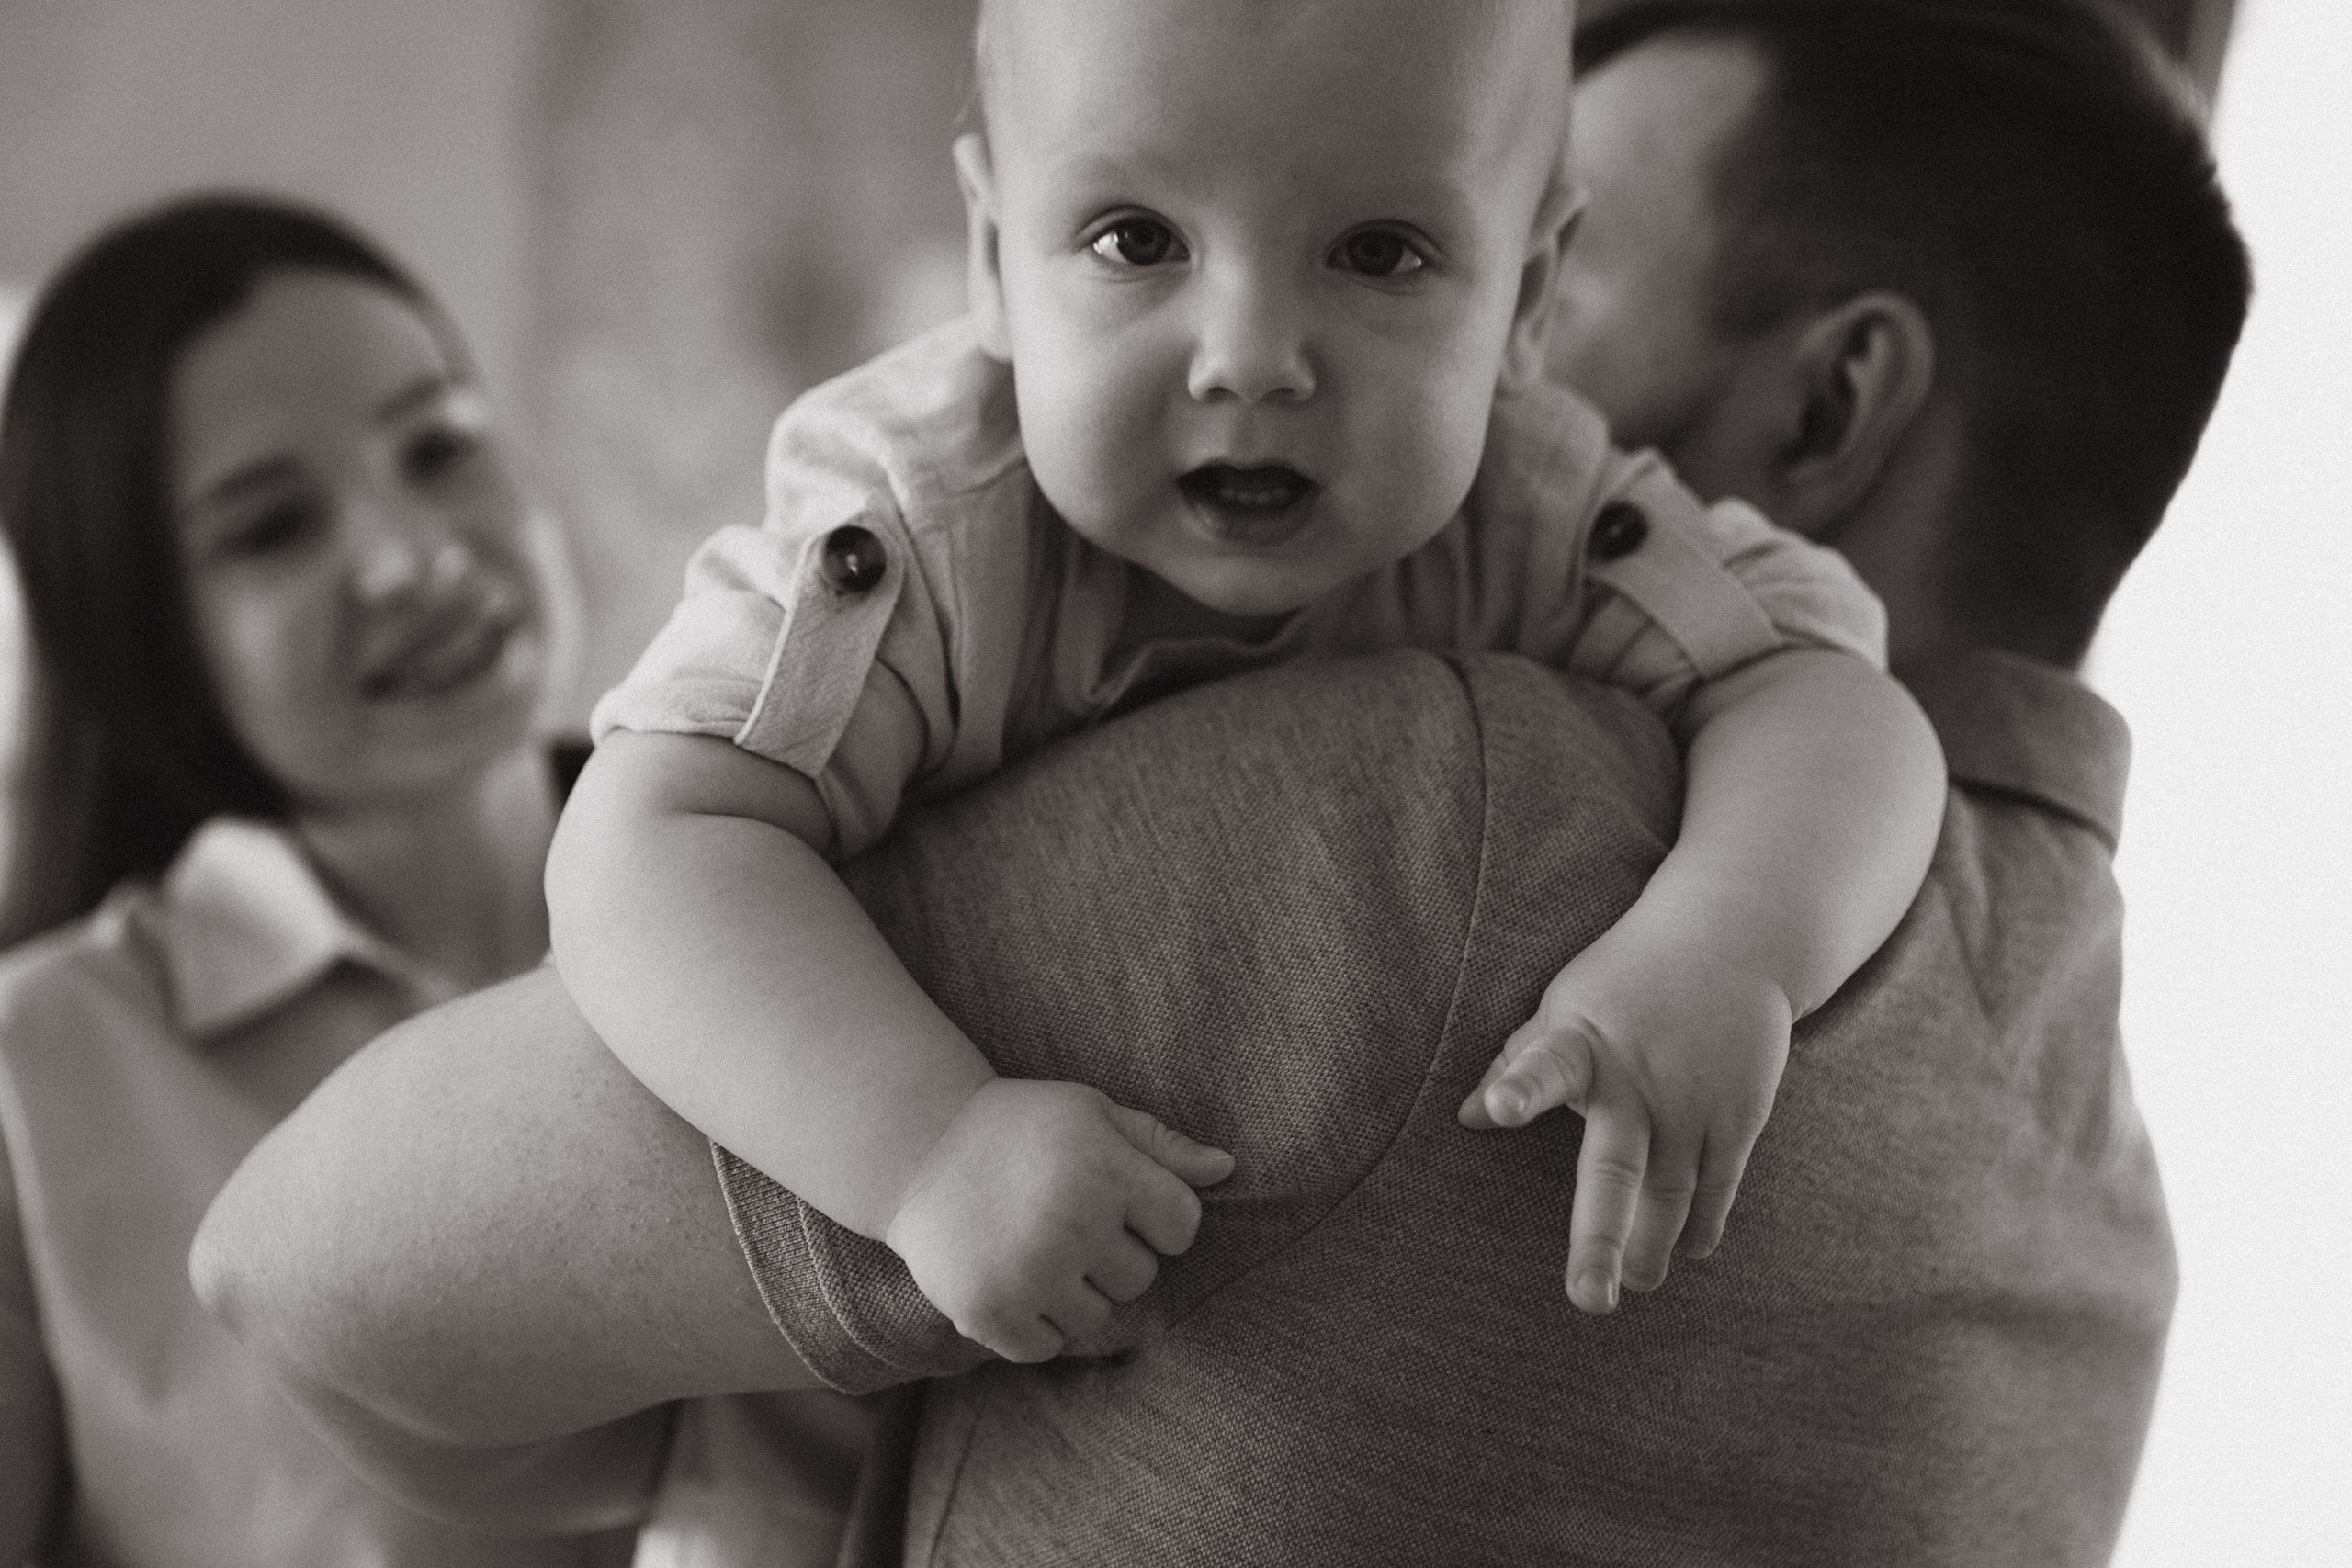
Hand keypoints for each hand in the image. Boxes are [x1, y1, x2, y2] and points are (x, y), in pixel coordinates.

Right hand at [884, 1079, 1233, 1361]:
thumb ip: (1160, 1143)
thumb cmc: (1020, 1126)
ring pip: (1098, 1317)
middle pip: (1140, 1277)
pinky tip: (1014, 1279)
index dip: (1159, 1218)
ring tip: (1036, 1247)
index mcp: (1105, 1168)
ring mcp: (1029, 1271)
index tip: (1123, 1202)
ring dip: (1076, 1293)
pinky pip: (1048, 1346)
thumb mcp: (1092, 1112)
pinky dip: (1037, 1325)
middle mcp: (1071, 1221)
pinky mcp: (990, 1311)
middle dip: (1113, 1255)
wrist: (915, 1149)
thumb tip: (1228, 1168)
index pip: (1183, 1227)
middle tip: (1065, 1220)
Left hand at [1458, 941, 1791, 1313]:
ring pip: (1671, 1196)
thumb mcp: (1566, 1004)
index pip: (1542, 1066)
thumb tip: (1468, 1117)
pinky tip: (1686, 1251)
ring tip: (1631, 1286)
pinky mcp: (1740, 1116)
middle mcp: (1638, 1080)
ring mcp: (1694, 1102)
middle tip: (1588, 1300)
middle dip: (1602, 1239)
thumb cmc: (1628, 979)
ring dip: (1651, 1249)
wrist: (1734, 937)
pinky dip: (1702, 1224)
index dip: (1518, 1088)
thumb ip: (1522, 1060)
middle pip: (1616, 1169)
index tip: (1495, 1110)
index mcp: (1580, 1044)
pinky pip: (1719, 1187)